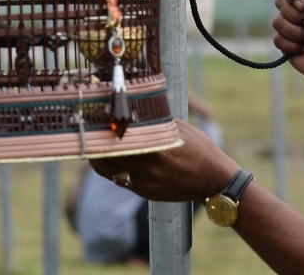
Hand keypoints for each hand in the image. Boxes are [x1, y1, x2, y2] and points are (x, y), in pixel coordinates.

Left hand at [89, 120, 237, 201]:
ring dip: (100, 160)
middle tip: (89, 135)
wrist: (214, 181)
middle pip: (111, 157)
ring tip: (93, 149)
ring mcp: (146, 183)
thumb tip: (135, 110)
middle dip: (97, 147)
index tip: (95, 124)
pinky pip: (121, 180)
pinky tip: (108, 161)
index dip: (105, 134)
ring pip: (111, 171)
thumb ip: (157, 122)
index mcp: (158, 150)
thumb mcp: (181, 129)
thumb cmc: (201, 150)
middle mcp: (149, 168)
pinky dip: (112, 170)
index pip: (121, 141)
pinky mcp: (145, 193)